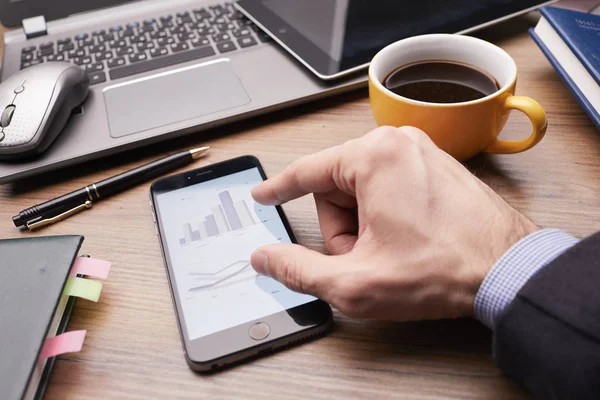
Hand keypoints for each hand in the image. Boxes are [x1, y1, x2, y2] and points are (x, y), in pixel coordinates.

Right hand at [251, 126, 538, 320]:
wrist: (508, 270)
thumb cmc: (444, 269)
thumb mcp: (355, 281)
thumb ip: (298, 269)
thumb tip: (266, 258)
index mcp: (373, 157)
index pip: (306, 171)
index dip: (278, 189)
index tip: (263, 195)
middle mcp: (397, 144)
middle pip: (336, 187)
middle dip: (341, 228)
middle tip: (364, 256)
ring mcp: (420, 153)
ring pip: (362, 189)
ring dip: (364, 225)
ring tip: (390, 251)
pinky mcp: (434, 166)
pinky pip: (389, 187)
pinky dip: (385, 215)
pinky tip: (406, 240)